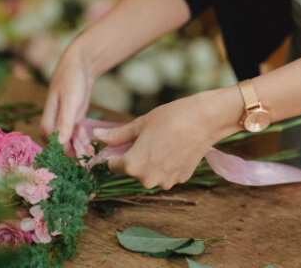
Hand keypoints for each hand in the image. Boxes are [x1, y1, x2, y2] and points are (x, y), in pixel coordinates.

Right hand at [40, 36, 93, 153]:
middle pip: (62, 150)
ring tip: (91, 148)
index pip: (55, 148)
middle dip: (76, 154)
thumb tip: (59, 143)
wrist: (80, 64)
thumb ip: (65, 122)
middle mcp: (52, 128)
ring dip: (80, 149)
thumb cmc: (71, 79)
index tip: (82, 155)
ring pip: (70, 146)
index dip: (68, 154)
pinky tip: (90, 144)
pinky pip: (76, 139)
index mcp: (47, 124)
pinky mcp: (72, 123)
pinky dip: (82, 143)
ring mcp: (63, 126)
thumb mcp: (70, 101)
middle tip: (90, 153)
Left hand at [93, 94, 216, 190]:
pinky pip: (165, 173)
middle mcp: (147, 179)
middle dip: (134, 156)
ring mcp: (166, 182)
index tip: (123, 141)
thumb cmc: (170, 118)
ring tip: (161, 140)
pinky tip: (174, 146)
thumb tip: (96, 136)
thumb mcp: (140, 124)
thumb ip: (117, 135)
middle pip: (131, 170)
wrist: (203, 120)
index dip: (115, 152)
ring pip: (149, 173)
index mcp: (133, 165)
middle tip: (146, 136)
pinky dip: (165, 163)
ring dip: (150, 161)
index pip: (113, 165)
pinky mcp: (180, 180)